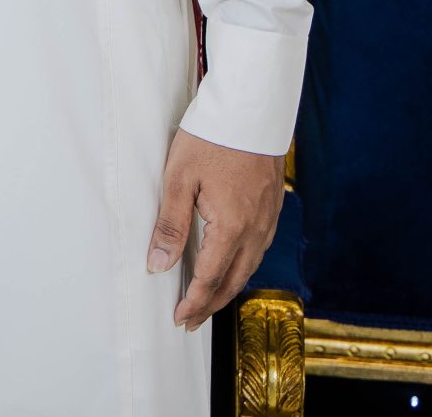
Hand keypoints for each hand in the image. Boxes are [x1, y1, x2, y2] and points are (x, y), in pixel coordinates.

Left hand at [147, 128, 284, 329]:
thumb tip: (158, 264)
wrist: (250, 112)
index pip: (209, 278)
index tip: (179, 318)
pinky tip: (230, 265)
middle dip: (211, 304)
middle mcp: (255, 230)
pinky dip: (242, 266)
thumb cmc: (210, 140)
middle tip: (190, 320)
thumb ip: (170, 225)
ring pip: (249, 267)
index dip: (194, 302)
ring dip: (227, 287)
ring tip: (207, 300)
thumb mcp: (179, 180)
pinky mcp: (272, 208)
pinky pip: (258, 249)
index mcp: (232, 228)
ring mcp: (268, 220)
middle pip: (233, 280)